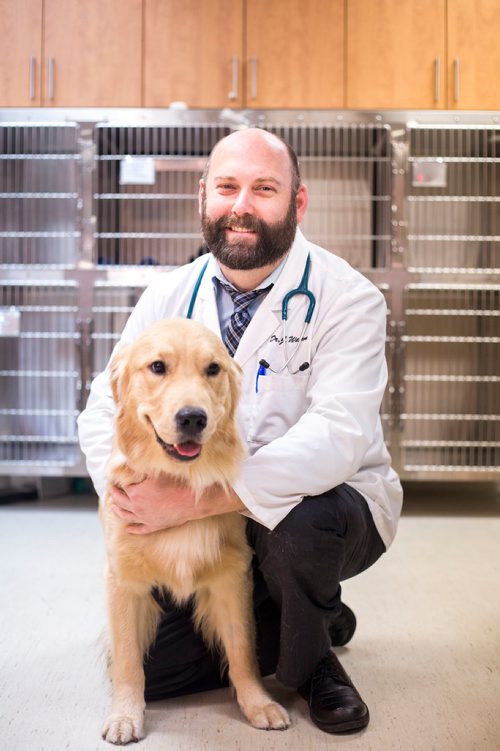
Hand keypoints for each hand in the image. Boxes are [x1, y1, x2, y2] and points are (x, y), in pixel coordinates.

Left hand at [110, 475, 244, 534]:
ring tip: (113, 507)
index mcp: (135, 492)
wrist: (192, 501)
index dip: (119, 481)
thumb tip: (129, 461)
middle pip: (120, 500)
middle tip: (111, 489)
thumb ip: (141, 467)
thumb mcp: (157, 471)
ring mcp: (145, 518)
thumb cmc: (176, 483)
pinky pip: (140, 529)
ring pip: (126, 516)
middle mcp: (137, 507)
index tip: (116, 478)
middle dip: (114, 494)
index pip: (123, 486)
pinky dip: (133, 529)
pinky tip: (128, 529)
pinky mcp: (154, 526)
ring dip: (118, 511)